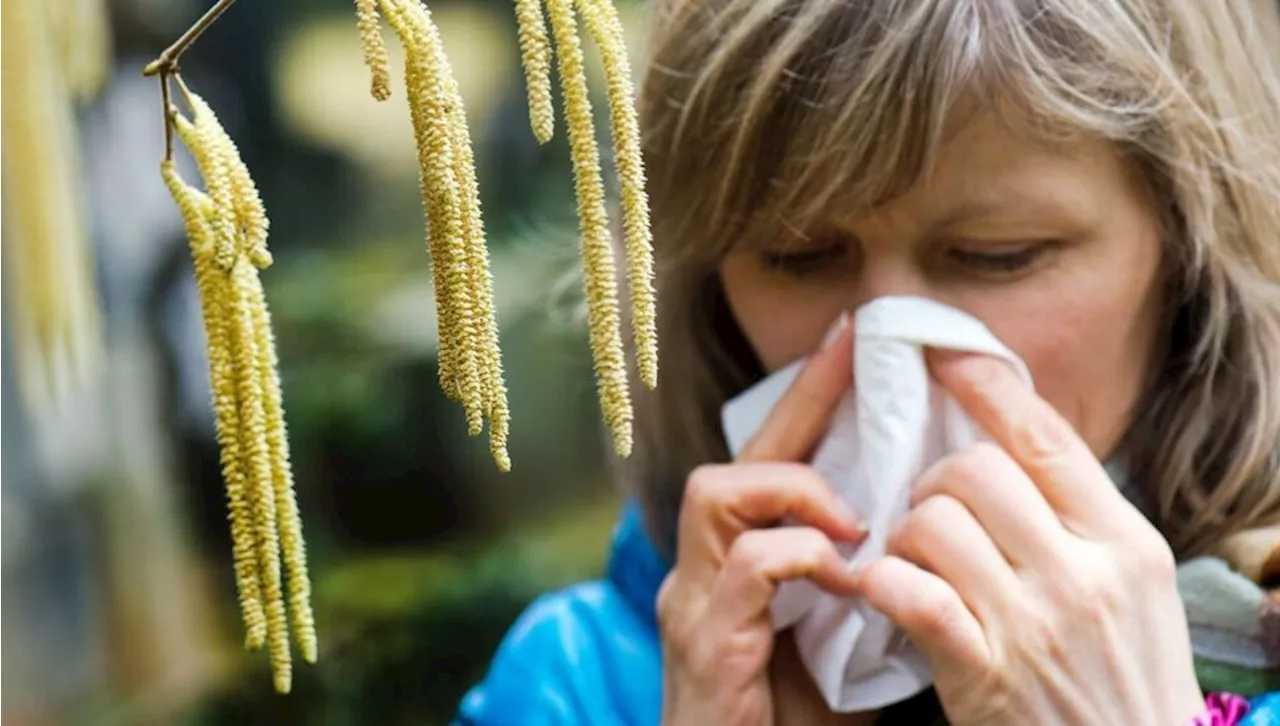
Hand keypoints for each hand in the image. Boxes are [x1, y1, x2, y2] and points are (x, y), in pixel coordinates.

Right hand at [657, 316, 868, 725]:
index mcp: (738, 567)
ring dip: (794, 489)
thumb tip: (919, 531)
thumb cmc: (794, 725)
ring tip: (852, 516)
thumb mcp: (841, 641)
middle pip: (737, 459)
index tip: (854, 341)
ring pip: (717, 493)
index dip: (809, 400)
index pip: (770, 464)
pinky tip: (846, 577)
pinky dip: (801, 557)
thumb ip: (861, 582)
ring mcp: (695, 604)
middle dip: (798, 403)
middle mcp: (703, 573)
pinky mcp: (704, 641)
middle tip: (856, 356)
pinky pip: (747, 566)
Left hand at [852, 350, 1203, 724]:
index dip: (987, 386)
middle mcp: (1082, 574)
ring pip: (933, 523)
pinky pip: (909, 593)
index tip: (945, 354)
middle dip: (934, 478)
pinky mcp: (983, 672)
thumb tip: (1013, 441)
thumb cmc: (1126, 676)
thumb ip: (1079, 519)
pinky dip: (883, 582)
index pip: (1046, 438)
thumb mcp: (1132, 586)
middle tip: (930, 507)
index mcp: (1124, 541)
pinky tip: (885, 590)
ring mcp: (1032, 624)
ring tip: (913, 556)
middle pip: (976, 469)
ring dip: (904, 533)